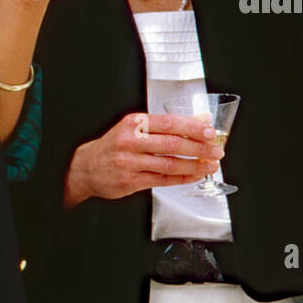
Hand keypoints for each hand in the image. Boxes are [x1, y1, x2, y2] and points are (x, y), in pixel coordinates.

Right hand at [63, 112, 223, 206]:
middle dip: (198, 148)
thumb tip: (199, 121)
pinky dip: (181, 178)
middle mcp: (130, 141)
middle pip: (172, 144)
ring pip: (168, 164)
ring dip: (193, 165)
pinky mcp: (130, 181)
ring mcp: (129, 162)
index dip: (192, 128)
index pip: (169, 123)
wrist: (86, 167)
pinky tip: (194, 175)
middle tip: (216, 151)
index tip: (210, 132)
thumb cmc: (115, 145)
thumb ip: (167, 125)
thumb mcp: (137, 128)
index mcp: (134, 123)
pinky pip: (161, 180)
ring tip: (210, 165)